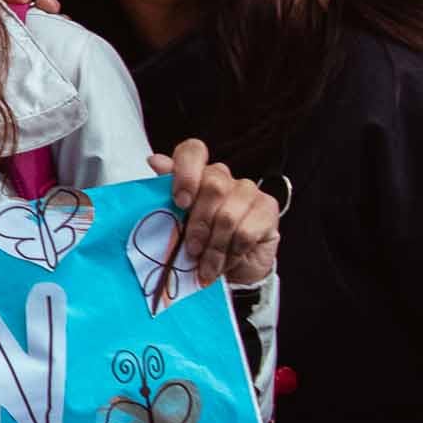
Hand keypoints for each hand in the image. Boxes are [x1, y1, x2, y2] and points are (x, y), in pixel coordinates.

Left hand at [148, 139, 280, 284]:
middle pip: (212, 187)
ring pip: (228, 216)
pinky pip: (245, 232)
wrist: (233, 270)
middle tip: (191, 249)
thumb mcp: (176, 223)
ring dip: (213, 247)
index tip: (180, 203)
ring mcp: (248, 190)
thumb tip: (155, 160)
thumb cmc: (200, 243)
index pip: (193, 151)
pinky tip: (226, 262)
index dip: (185, 173)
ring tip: (205, 265)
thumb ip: (165, 193)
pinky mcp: (268, 208)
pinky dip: (231, 253)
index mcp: (197, 173)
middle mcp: (223, 176)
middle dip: (198, 225)